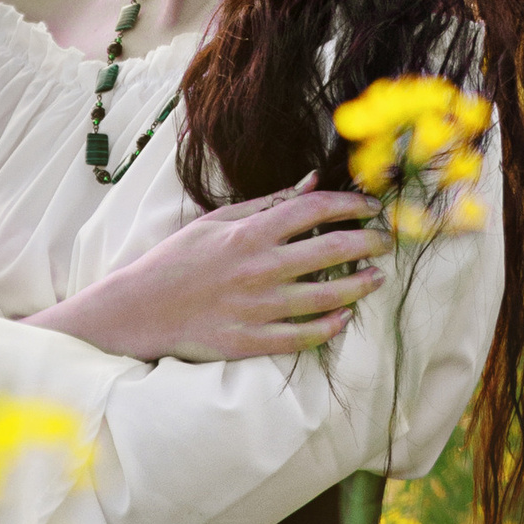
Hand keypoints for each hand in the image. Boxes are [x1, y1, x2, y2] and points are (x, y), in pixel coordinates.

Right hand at [40, 185, 387, 363]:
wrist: (138, 309)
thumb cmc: (176, 260)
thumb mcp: (217, 221)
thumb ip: (267, 203)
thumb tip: (312, 182)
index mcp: (249, 233)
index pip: (314, 210)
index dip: (350, 205)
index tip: (370, 207)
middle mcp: (258, 268)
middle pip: (330, 250)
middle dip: (367, 243)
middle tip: (385, 242)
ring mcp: (256, 307)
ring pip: (324, 296)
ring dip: (358, 286)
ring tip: (376, 279)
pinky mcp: (249, 341)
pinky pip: (301, 336)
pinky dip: (328, 327)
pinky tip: (344, 317)